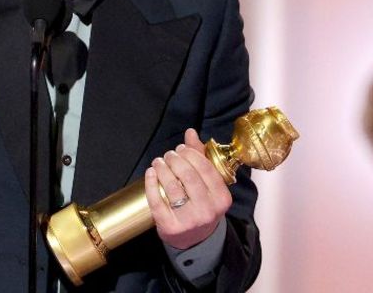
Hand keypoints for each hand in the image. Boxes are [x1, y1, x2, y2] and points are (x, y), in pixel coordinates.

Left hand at [144, 128, 232, 249]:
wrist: (195, 240)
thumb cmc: (202, 206)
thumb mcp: (208, 186)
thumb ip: (200, 158)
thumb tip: (190, 133)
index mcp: (222, 198)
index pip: (205, 168)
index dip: (190, 154)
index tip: (180, 149)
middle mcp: (208, 210)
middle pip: (188, 175)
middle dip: (174, 160)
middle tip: (168, 155)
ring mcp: (189, 221)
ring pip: (172, 187)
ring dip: (162, 168)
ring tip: (158, 162)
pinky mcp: (170, 227)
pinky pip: (156, 201)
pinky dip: (151, 183)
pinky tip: (150, 173)